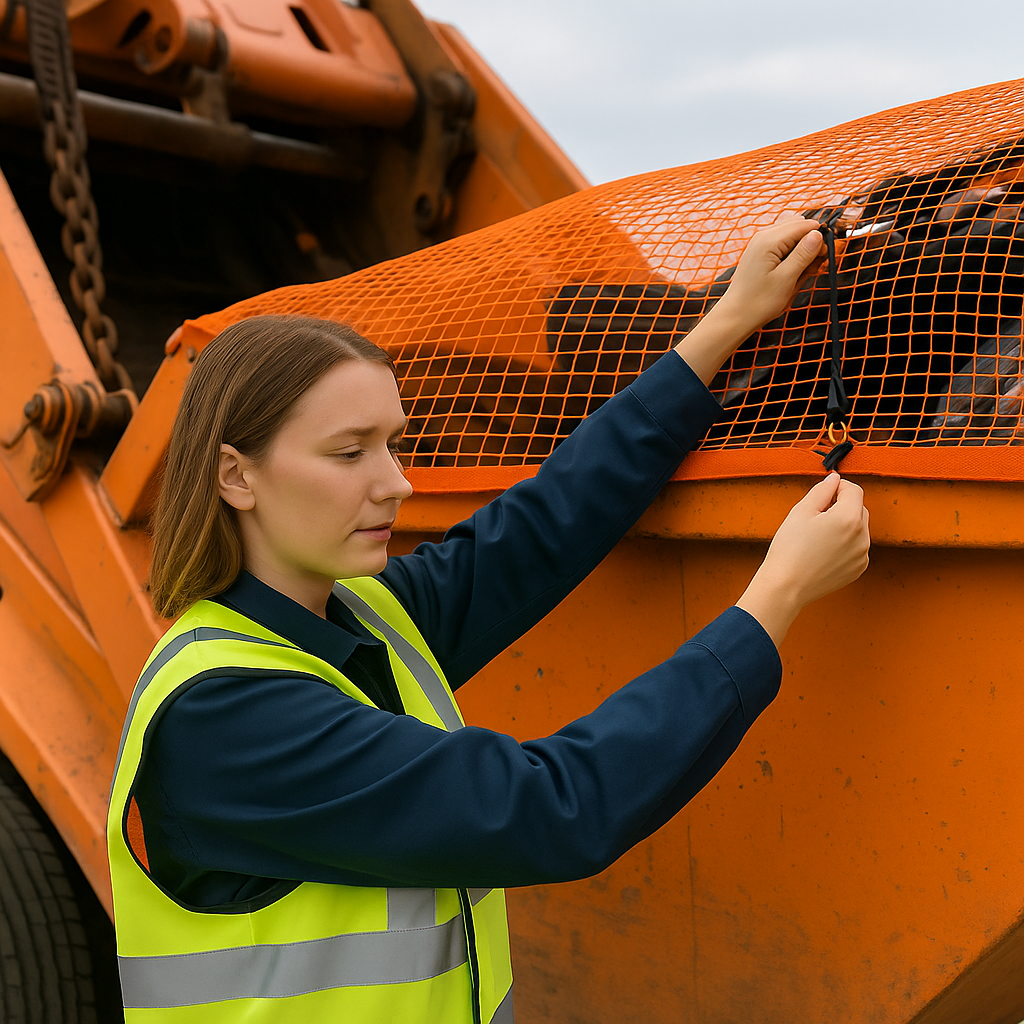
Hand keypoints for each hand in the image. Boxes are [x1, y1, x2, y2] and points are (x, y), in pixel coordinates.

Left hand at [674, 217, 822, 384]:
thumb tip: (818, 234)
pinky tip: (793, 273)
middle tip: (814, 268)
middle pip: (800, 226)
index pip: (806, 225)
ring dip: (803, 251)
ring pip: (793, 235)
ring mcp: (760, 243)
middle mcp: (763, 236)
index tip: (825, 258)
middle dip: (811, 244)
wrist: (736, 316)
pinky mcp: (760, 252)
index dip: (820, 239)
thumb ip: (803, 255)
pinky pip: (783, 245)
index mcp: (769, 240)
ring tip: (801, 274)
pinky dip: (792, 256)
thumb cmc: (759, 302)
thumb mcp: (787, 279)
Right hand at [736, 473, 869, 648]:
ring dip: (844, 525)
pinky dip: (845, 543)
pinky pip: (857, 547)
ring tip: (818, 536)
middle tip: (816, 515)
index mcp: (849, 518)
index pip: (854, 490)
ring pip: (858, 528)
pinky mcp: (858, 568)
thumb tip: (834, 479)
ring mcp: (862, 555)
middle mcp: (862, 536)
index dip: (838, 486)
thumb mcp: (801, 511)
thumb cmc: (790, 550)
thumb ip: (821, 490)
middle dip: (842, 506)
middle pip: (859, 508)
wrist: (786, 586)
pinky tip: (823, 550)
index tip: (825, 491)